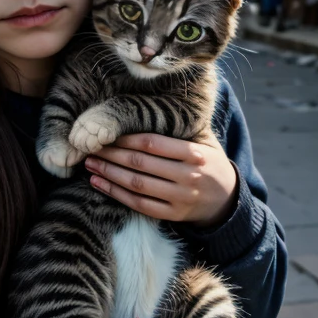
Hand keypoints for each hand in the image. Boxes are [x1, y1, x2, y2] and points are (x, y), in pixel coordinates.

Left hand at [85, 133, 237, 227]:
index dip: (127, 139)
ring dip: (109, 174)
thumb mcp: (205, 141)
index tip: (107, 134)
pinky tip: (99, 184)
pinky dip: (116, 194)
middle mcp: (188, 176)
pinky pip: (139, 204)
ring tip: (90, 164)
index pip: (153, 143)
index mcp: (195, 154)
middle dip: (112, 155)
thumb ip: (182, 127)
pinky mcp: (172, 214)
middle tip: (91, 147)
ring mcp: (180, 198)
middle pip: (141, 164)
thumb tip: (147, 103)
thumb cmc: (208, 162)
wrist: (227, 199)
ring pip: (137, 185)